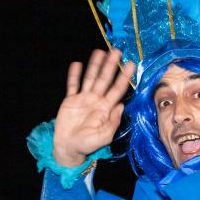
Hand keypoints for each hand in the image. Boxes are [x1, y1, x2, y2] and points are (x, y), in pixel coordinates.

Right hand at [52, 49, 135, 166]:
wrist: (68, 147)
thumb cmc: (87, 144)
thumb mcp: (104, 137)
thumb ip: (113, 122)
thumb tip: (122, 106)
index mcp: (106, 108)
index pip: (117, 89)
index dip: (124, 77)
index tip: (131, 64)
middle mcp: (96, 100)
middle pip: (105, 79)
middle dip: (111, 65)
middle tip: (117, 51)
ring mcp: (83, 99)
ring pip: (90, 78)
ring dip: (95, 65)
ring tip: (99, 52)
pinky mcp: (70, 100)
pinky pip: (72, 85)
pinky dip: (74, 75)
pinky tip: (77, 64)